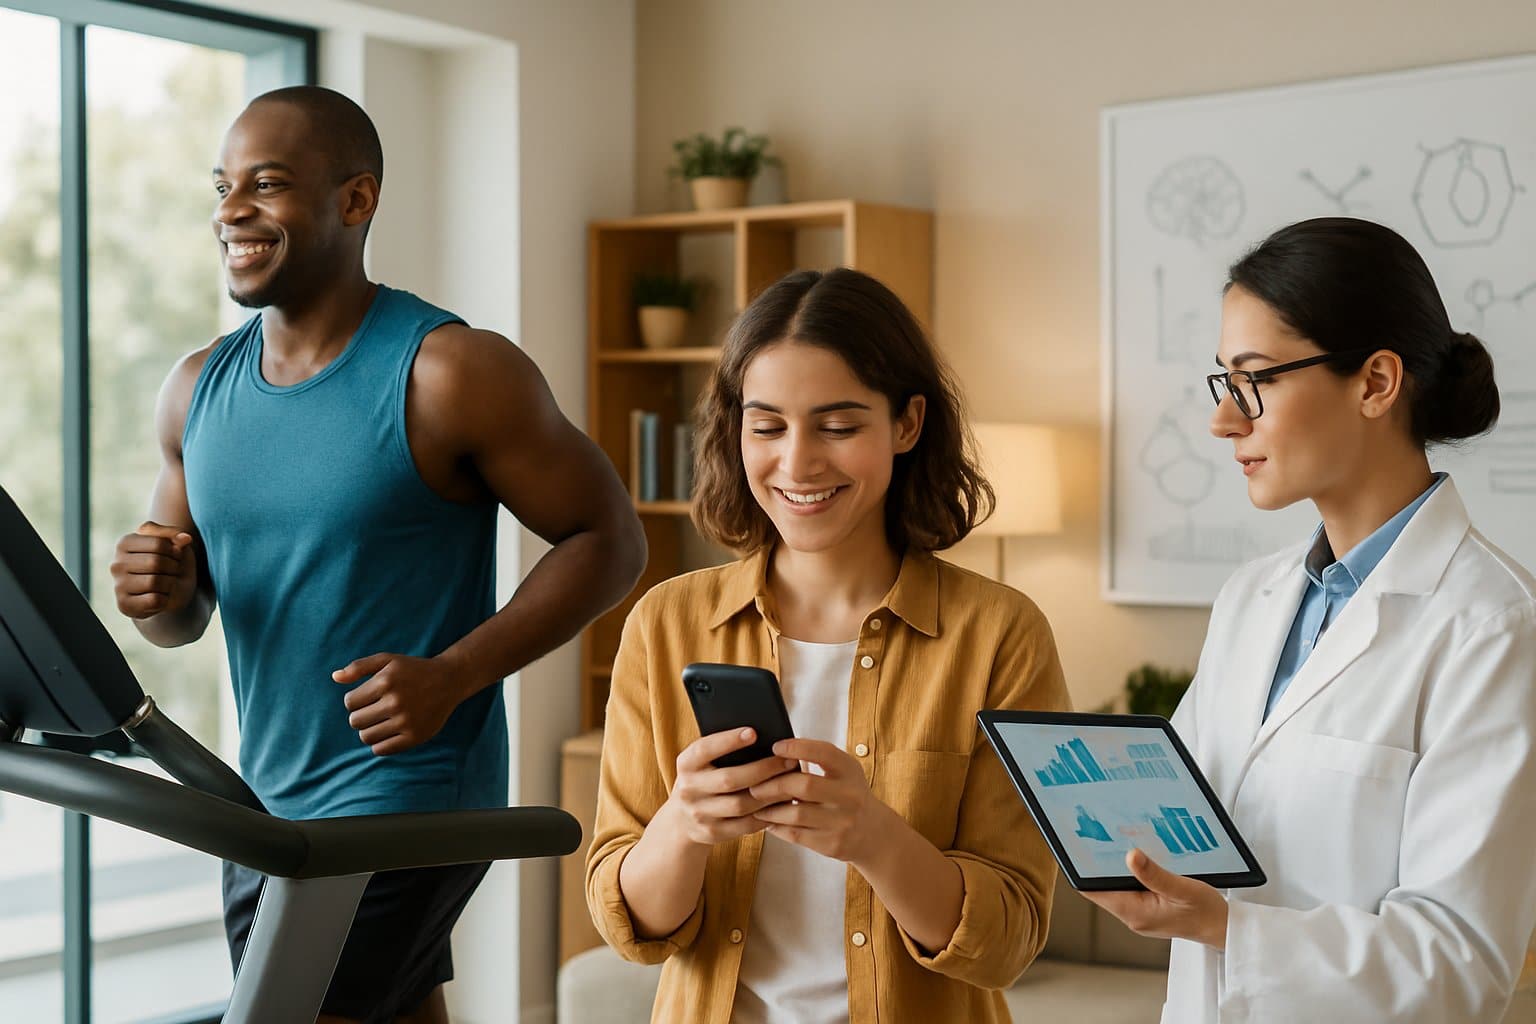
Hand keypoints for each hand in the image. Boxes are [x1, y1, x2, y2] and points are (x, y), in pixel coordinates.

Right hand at [111, 522, 198, 618]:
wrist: (171, 593)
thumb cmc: (171, 564)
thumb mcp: (174, 544)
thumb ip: (175, 534)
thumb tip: (185, 538)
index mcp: (124, 543)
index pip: (158, 544)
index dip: (175, 551)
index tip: (174, 556)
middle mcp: (117, 564)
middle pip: (156, 562)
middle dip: (173, 568)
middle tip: (173, 571)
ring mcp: (118, 585)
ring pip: (154, 582)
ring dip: (170, 584)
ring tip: (167, 583)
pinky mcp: (124, 605)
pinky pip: (154, 600)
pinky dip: (165, 599)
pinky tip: (161, 596)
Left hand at [333, 652, 472, 755]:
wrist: (449, 680)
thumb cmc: (413, 670)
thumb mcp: (387, 660)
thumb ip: (359, 666)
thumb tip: (335, 677)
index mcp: (386, 682)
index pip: (350, 703)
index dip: (354, 701)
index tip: (367, 697)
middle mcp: (395, 702)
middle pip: (355, 721)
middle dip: (360, 715)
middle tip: (374, 710)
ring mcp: (406, 721)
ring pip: (366, 737)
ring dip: (369, 730)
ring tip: (380, 721)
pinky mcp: (414, 737)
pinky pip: (381, 749)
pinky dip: (379, 743)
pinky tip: (388, 731)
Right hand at [665, 728, 797, 846]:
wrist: (682, 820)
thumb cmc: (703, 780)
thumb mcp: (702, 762)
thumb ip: (722, 751)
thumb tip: (761, 736)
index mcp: (686, 764)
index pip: (705, 749)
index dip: (728, 740)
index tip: (753, 732)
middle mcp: (688, 789)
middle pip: (729, 779)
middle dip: (763, 769)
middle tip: (788, 761)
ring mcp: (698, 814)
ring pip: (740, 805)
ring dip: (769, 794)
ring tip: (790, 783)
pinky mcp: (711, 833)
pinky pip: (744, 825)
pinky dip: (766, 815)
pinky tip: (781, 805)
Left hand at [749, 738, 890, 863]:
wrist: (875, 834)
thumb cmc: (850, 794)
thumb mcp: (845, 771)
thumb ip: (819, 759)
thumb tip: (777, 752)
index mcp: (850, 771)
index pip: (823, 753)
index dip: (797, 747)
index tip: (775, 747)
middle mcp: (848, 796)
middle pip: (804, 786)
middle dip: (774, 784)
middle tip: (754, 785)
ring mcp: (841, 822)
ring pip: (796, 814)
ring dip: (770, 809)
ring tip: (756, 804)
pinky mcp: (831, 844)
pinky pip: (796, 835)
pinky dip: (777, 827)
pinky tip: (768, 821)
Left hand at [1081, 848, 1229, 949]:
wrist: (1223, 928)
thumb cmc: (1206, 912)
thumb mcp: (1182, 888)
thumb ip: (1154, 874)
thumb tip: (1129, 856)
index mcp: (1135, 913)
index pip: (1093, 891)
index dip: (1083, 870)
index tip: (1078, 846)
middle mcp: (1132, 915)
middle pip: (1102, 886)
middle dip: (1099, 863)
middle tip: (1098, 834)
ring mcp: (1139, 913)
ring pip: (1116, 885)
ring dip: (1116, 866)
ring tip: (1116, 839)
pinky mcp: (1147, 908)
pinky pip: (1130, 887)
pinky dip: (1130, 872)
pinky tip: (1137, 855)